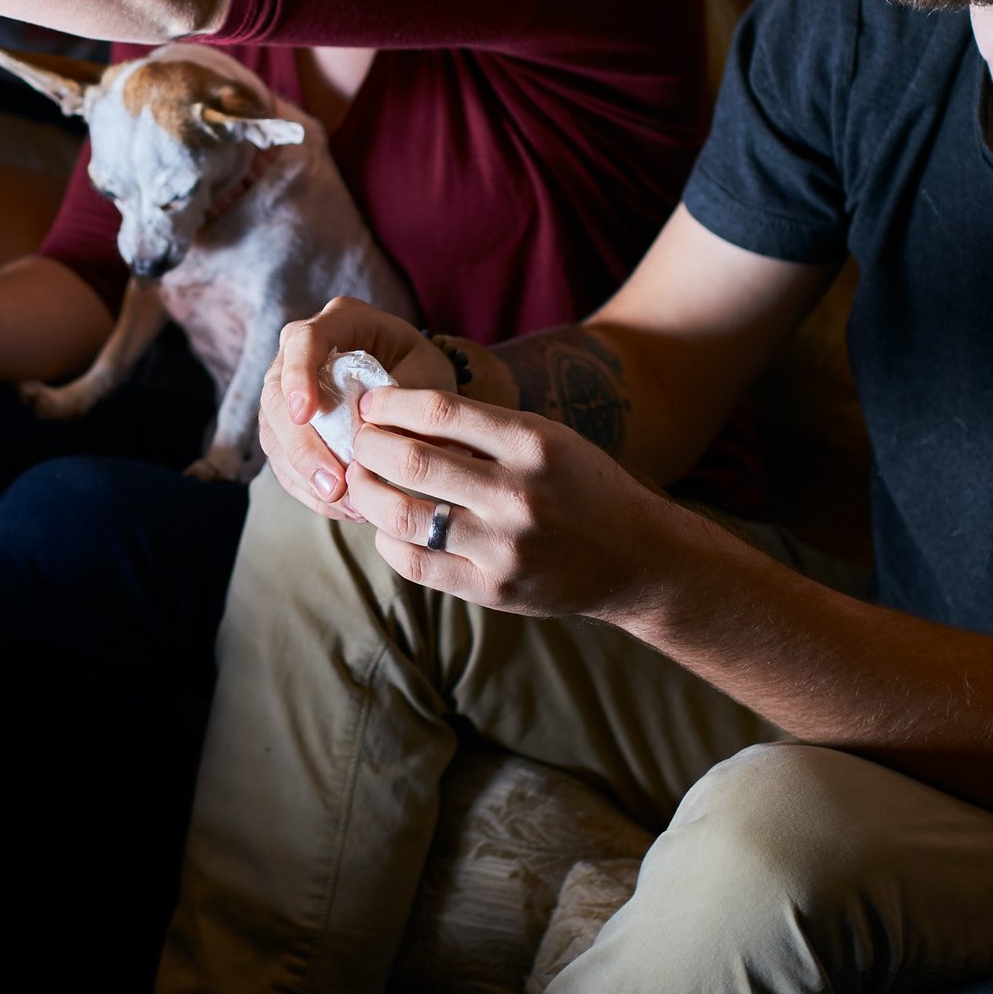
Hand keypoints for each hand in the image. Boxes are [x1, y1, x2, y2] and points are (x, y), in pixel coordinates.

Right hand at [257, 298, 450, 518]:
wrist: (419, 386)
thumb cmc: (425, 372)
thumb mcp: (428, 375)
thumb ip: (404, 397)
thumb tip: (372, 435)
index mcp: (339, 321)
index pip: (304, 341)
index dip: (298, 376)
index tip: (305, 414)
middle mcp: (301, 351)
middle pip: (277, 397)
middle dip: (302, 447)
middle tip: (334, 486)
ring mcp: (288, 391)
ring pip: (274, 436)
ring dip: (305, 476)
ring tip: (346, 505)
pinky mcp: (287, 429)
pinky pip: (284, 462)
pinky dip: (309, 489)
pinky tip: (342, 507)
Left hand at [335, 383, 676, 621]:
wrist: (636, 557)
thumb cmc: (580, 486)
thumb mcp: (546, 440)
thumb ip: (482, 429)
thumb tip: (394, 415)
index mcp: (532, 443)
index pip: (439, 410)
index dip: (390, 403)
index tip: (370, 404)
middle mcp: (517, 494)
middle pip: (410, 461)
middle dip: (367, 446)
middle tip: (356, 442)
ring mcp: (504, 547)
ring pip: (401, 515)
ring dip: (366, 493)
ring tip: (360, 482)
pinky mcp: (493, 590)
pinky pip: (415, 563)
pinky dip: (387, 541)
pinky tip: (386, 526)